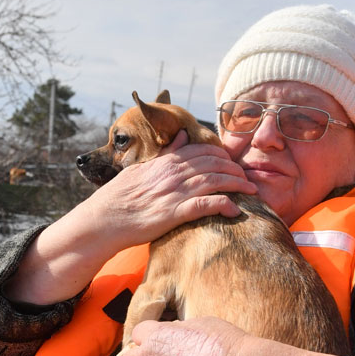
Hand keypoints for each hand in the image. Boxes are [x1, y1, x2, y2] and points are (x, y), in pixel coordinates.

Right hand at [81, 131, 255, 251]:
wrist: (103, 220)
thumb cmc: (119, 197)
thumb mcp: (140, 167)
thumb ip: (165, 152)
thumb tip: (183, 135)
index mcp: (165, 162)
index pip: (202, 151)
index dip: (223, 156)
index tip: (233, 164)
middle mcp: (173, 173)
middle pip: (214, 164)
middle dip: (235, 170)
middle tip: (248, 178)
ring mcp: (174, 192)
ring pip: (215, 181)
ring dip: (237, 185)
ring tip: (251, 191)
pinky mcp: (174, 213)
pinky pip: (205, 205)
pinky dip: (224, 205)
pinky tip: (236, 210)